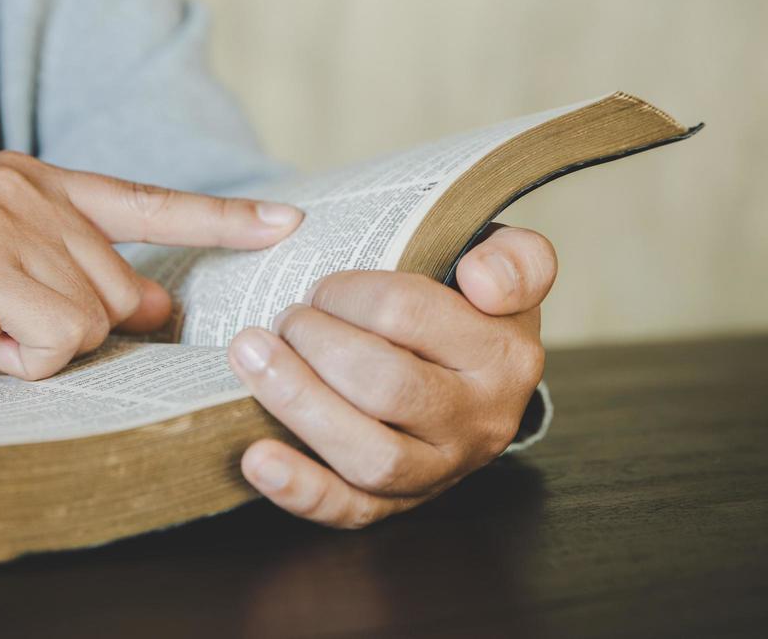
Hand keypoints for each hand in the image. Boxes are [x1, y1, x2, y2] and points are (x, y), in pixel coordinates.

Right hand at [0, 152, 301, 392]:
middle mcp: (22, 187)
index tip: (287, 222)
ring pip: (91, 319)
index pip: (146, 200)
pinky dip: (14, 362)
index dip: (221, 217)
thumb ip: (80, 274)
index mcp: (34, 179)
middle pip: (122, 289)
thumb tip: (157, 304)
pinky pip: (52, 339)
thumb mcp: (7, 271)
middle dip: (70, 328)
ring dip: (34, 348)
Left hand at [227, 224, 553, 527]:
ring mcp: (441, 470)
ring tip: (251, 356)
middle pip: (387, 387)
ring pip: (370, 455)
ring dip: (299, 403)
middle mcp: (480, 420)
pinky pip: (351, 509)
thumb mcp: (506, 265)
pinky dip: (300, 488)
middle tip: (286, 316)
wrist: (479, 375)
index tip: (324, 285)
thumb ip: (515, 258)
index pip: (409, 314)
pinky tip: (258, 457)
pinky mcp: (400, 504)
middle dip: (317, 344)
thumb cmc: (470, 306)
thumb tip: (482, 280)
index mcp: (505, 354)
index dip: (349, 294)